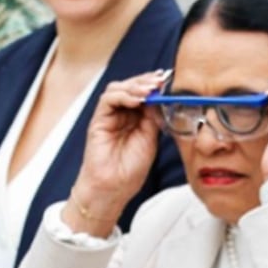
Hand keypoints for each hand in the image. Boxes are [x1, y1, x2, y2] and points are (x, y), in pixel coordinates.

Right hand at [65, 70, 168, 236]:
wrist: (113, 188)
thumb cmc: (130, 169)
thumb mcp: (150, 139)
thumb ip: (153, 118)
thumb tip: (160, 98)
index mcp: (135, 118)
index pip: (143, 92)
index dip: (154, 84)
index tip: (169, 79)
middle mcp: (121, 113)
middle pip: (130, 86)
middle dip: (146, 81)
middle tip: (161, 80)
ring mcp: (109, 116)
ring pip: (118, 88)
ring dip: (136, 86)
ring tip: (150, 89)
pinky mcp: (98, 120)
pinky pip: (108, 99)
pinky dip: (124, 95)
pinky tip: (137, 99)